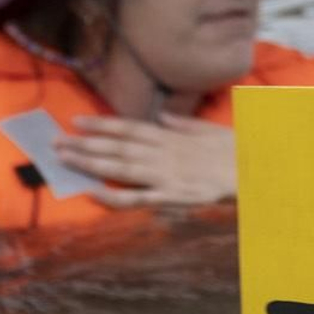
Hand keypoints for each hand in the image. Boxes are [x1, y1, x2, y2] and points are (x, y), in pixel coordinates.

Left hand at [54, 116, 237, 209]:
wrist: (257, 170)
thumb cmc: (235, 150)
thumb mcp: (209, 129)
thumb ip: (182, 124)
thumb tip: (162, 116)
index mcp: (170, 136)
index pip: (129, 128)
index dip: (101, 125)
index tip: (76, 121)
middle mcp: (163, 152)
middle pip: (117, 147)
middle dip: (85, 144)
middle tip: (55, 142)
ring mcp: (166, 174)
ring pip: (121, 168)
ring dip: (91, 164)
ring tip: (65, 160)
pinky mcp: (173, 196)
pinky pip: (139, 198)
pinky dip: (115, 197)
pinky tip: (94, 195)